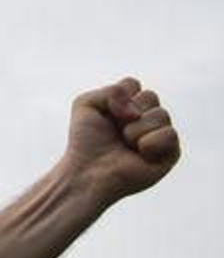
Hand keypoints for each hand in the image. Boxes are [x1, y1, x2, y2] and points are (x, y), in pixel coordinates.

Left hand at [63, 78, 179, 203]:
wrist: (88, 172)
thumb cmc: (85, 142)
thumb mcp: (86, 104)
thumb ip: (112, 90)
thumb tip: (139, 111)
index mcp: (128, 106)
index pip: (133, 84)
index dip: (117, 97)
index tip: (105, 114)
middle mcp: (146, 119)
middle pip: (150, 96)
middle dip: (127, 112)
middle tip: (117, 132)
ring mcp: (159, 135)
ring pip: (161, 114)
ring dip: (135, 130)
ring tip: (126, 144)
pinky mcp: (171, 153)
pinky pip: (170, 134)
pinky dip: (150, 142)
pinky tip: (140, 154)